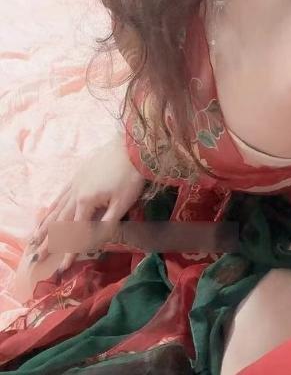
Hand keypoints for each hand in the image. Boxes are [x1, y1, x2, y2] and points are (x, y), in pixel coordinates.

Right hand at [26, 132, 145, 274]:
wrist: (131, 147)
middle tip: (35, 258)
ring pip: (57, 208)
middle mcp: (76, 193)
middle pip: (59, 222)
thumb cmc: (130, 176)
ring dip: (45, 225)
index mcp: (86, 202)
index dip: (69, 252)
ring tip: (34, 239)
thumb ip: (107, 225)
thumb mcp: (122, 204)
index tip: (61, 269)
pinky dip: (52, 206)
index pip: (75, 233)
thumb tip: (94, 244)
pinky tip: (48, 212)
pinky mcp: (78, 174)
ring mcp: (75, 183)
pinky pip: (61, 194)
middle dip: (48, 242)